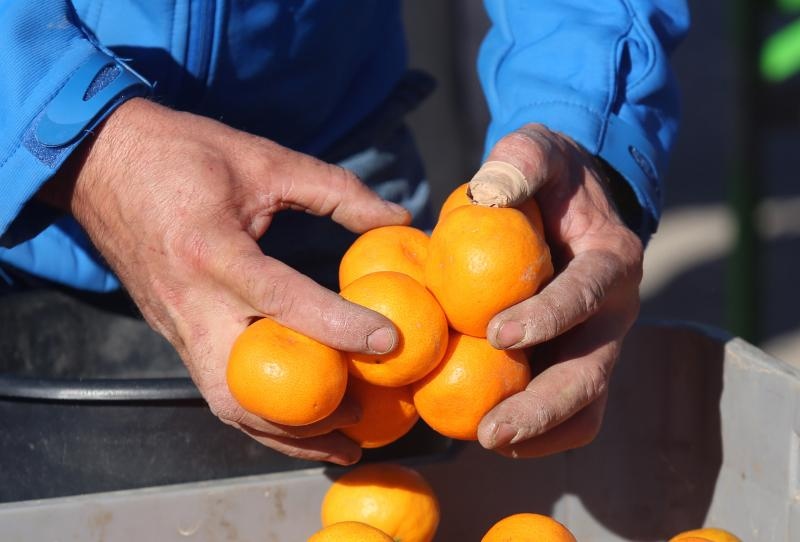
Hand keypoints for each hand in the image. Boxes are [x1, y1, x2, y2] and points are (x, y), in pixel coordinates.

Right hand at [44, 98, 410, 464]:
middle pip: (244, 388)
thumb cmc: (180, 153)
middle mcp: (189, 303)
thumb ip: (335, 190)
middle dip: (306, 418)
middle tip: (363, 418)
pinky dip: (257, 411)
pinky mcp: (172, 333)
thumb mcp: (263, 159)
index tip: (387, 341)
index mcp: (211, 251)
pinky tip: (294, 417)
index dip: (339, 326)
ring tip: (337, 443)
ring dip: (281, 433)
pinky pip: (215, 386)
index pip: (282, 302)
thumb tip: (395, 217)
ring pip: (226, 402)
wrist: (98, 162)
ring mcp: (174, 326)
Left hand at [472, 123, 643, 456]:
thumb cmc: (550, 177)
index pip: (587, 294)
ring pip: (585, 405)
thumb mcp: (535, 150)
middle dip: (543, 406)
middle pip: (592, 372)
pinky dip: (536, 430)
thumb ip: (519, 161)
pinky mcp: (576, 361)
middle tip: (490, 430)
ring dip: (540, 431)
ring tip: (487, 442)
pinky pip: (569, 411)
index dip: (550, 316)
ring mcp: (598, 343)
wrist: (572, 201)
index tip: (498, 333)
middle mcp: (615, 312)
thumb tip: (488, 192)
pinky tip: (492, 433)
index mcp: (611, 260)